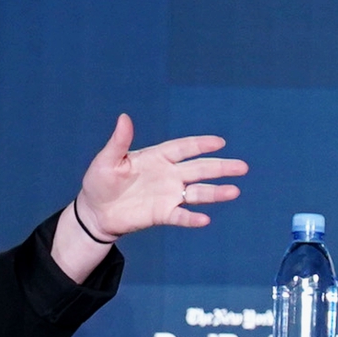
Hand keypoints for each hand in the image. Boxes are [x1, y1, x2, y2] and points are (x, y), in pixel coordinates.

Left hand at [77, 113, 247, 239]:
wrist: (95, 212)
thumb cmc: (99, 181)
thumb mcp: (107, 160)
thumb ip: (119, 142)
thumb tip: (124, 117)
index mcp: (156, 158)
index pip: (183, 148)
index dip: (200, 145)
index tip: (219, 142)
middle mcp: (167, 175)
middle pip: (198, 169)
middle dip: (220, 167)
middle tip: (242, 167)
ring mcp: (167, 195)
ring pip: (197, 193)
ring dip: (215, 193)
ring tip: (234, 191)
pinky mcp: (162, 214)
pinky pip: (181, 216)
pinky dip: (191, 218)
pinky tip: (204, 219)